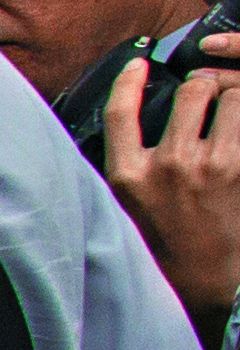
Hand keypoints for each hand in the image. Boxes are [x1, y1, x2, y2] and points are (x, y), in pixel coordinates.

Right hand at [103, 48, 239, 327]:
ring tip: (234, 108)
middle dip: (205, 85)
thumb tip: (144, 122)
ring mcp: (211, 167)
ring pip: (233, 97)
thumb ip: (131, 165)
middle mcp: (167, 166)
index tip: (141, 64)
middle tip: (209, 93)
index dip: (131, 79)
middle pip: (190, 92)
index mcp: (128, 176)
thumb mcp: (127, 208)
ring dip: (237, 97)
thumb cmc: (166, 248)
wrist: (207, 285)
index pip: (122, 110)